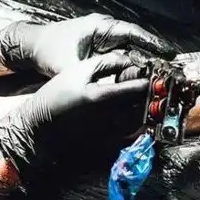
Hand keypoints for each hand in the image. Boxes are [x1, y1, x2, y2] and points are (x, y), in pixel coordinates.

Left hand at [0, 13, 173, 77]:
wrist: (31, 47)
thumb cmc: (48, 49)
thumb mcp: (66, 64)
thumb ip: (86, 76)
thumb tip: (102, 90)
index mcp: (100, 27)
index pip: (132, 33)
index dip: (152, 43)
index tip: (169, 53)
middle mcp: (105, 33)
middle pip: (136, 44)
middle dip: (152, 57)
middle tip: (170, 71)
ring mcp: (103, 43)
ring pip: (129, 54)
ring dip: (142, 67)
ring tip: (160, 80)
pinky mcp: (100, 55)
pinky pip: (120, 63)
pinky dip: (129, 72)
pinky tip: (138, 85)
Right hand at [0, 53, 147, 182]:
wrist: (41, 125)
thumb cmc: (57, 95)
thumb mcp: (78, 71)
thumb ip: (106, 63)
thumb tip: (128, 58)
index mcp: (104, 97)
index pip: (139, 87)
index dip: (151, 78)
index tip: (155, 71)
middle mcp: (112, 117)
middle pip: (145, 105)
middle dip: (154, 94)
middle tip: (158, 83)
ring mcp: (111, 131)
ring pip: (142, 119)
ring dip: (149, 108)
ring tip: (150, 96)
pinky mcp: (109, 141)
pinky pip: (132, 131)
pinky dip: (139, 120)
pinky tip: (137, 110)